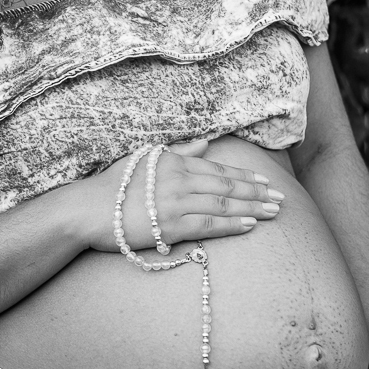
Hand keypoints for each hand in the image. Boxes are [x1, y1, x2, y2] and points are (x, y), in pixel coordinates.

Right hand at [82, 138, 284, 251]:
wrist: (87, 209)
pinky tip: (250, 224)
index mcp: (175, 163)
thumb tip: (205, 143)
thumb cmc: (113, 184)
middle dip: (257, 192)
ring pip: (223, 204)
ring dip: (252, 208)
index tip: (266, 182)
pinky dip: (232, 224)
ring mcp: (176, 203)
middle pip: (227, 186)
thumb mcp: (145, 158)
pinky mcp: (170, 226)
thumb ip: (179, 151)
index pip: (218, 169)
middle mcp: (179, 180)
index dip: (245, 177)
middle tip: (281, 199)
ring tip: (273, 212)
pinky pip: (208, 224)